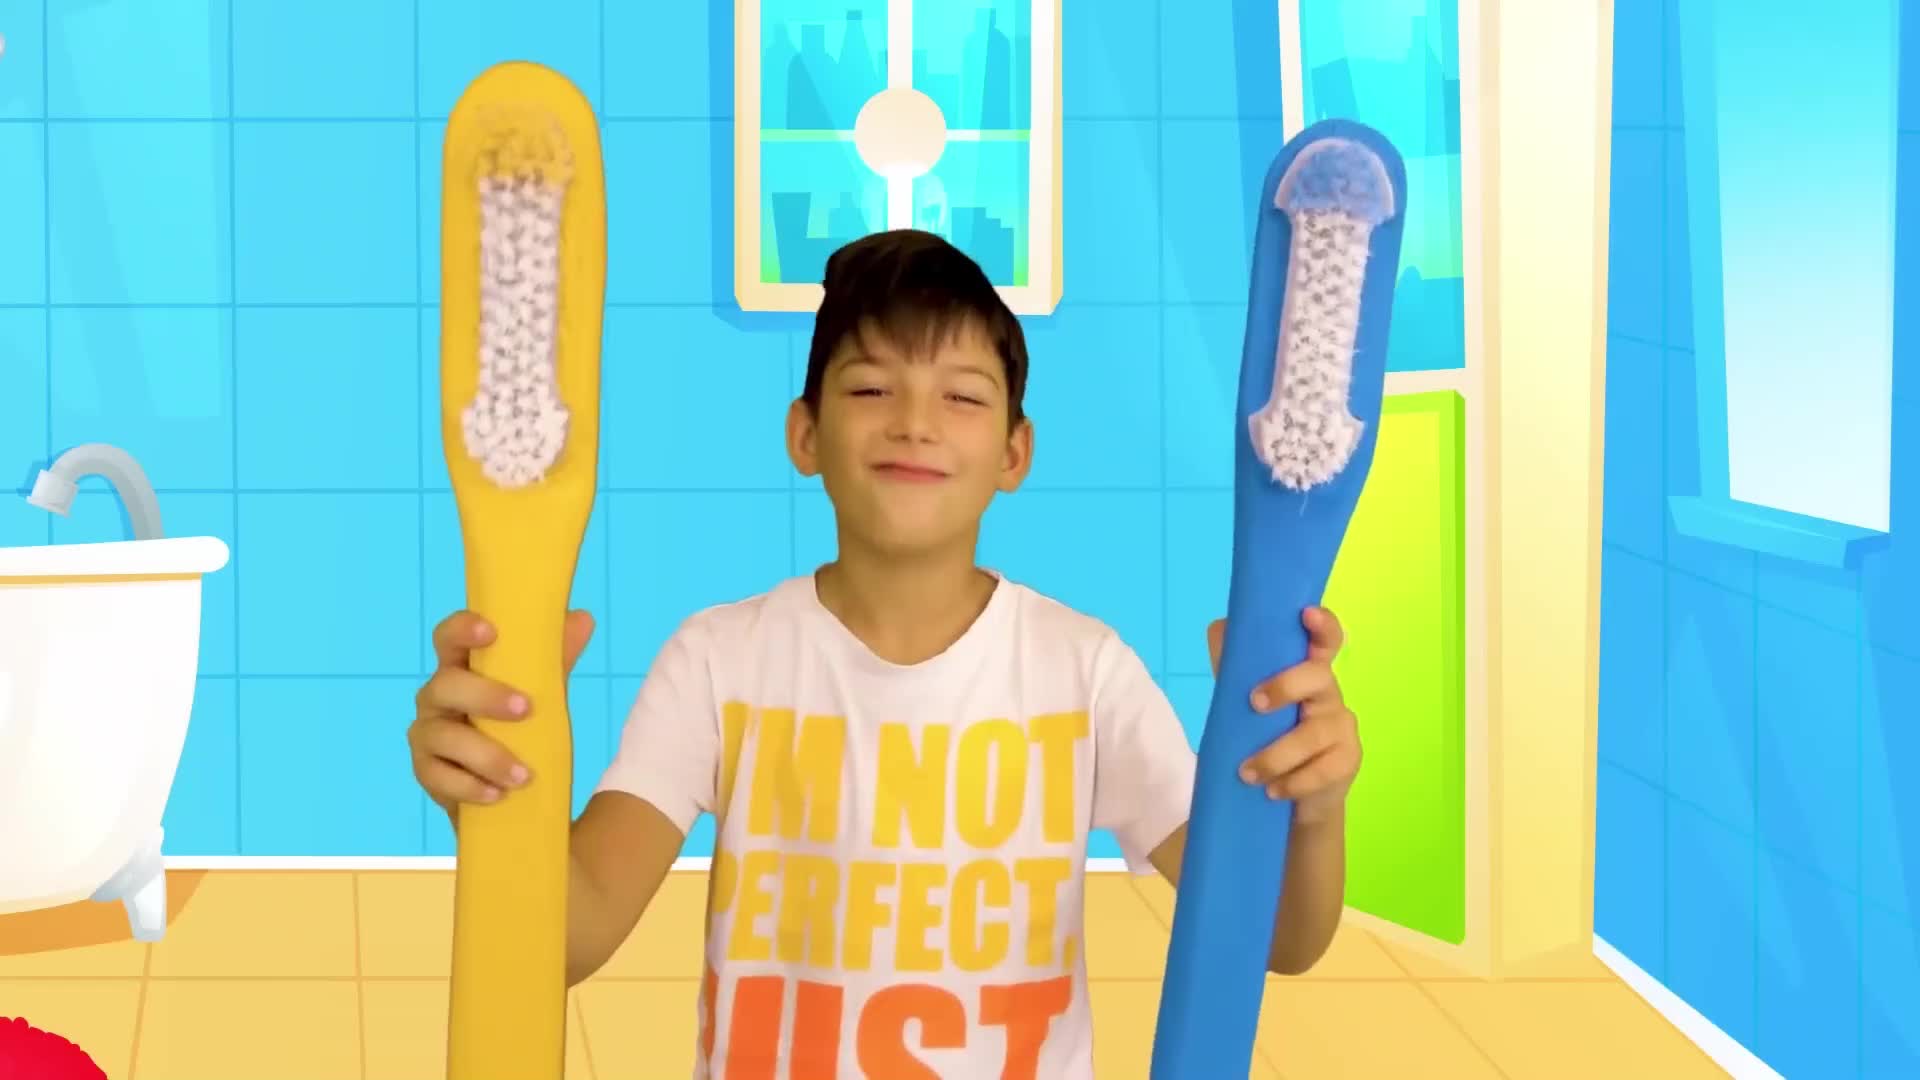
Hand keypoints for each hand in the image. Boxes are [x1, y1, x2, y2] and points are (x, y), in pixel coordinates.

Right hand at [407, 608, 595, 815]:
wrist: (509, 789)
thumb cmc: (519, 727)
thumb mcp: (543, 693)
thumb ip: (556, 660)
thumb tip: (582, 618)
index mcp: (461, 668)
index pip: (449, 638)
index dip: (463, 628)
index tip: (491, 632)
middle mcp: (436, 697)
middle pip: (445, 685)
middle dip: (485, 696)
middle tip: (526, 710)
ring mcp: (427, 735)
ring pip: (443, 736)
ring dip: (486, 755)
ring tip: (524, 776)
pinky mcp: (426, 773)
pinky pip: (438, 778)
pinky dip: (469, 787)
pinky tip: (497, 795)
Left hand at [1206, 606, 1358, 825]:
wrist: (1289, 796)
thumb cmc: (1265, 737)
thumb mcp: (1244, 703)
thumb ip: (1234, 668)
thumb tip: (1220, 628)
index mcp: (1305, 672)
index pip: (1323, 640)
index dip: (1322, 625)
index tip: (1307, 614)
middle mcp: (1328, 693)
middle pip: (1319, 676)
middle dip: (1286, 685)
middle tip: (1254, 703)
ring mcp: (1342, 727)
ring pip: (1314, 732)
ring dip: (1276, 754)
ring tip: (1247, 774)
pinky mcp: (1347, 761)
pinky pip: (1323, 769)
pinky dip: (1293, 782)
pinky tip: (1273, 791)